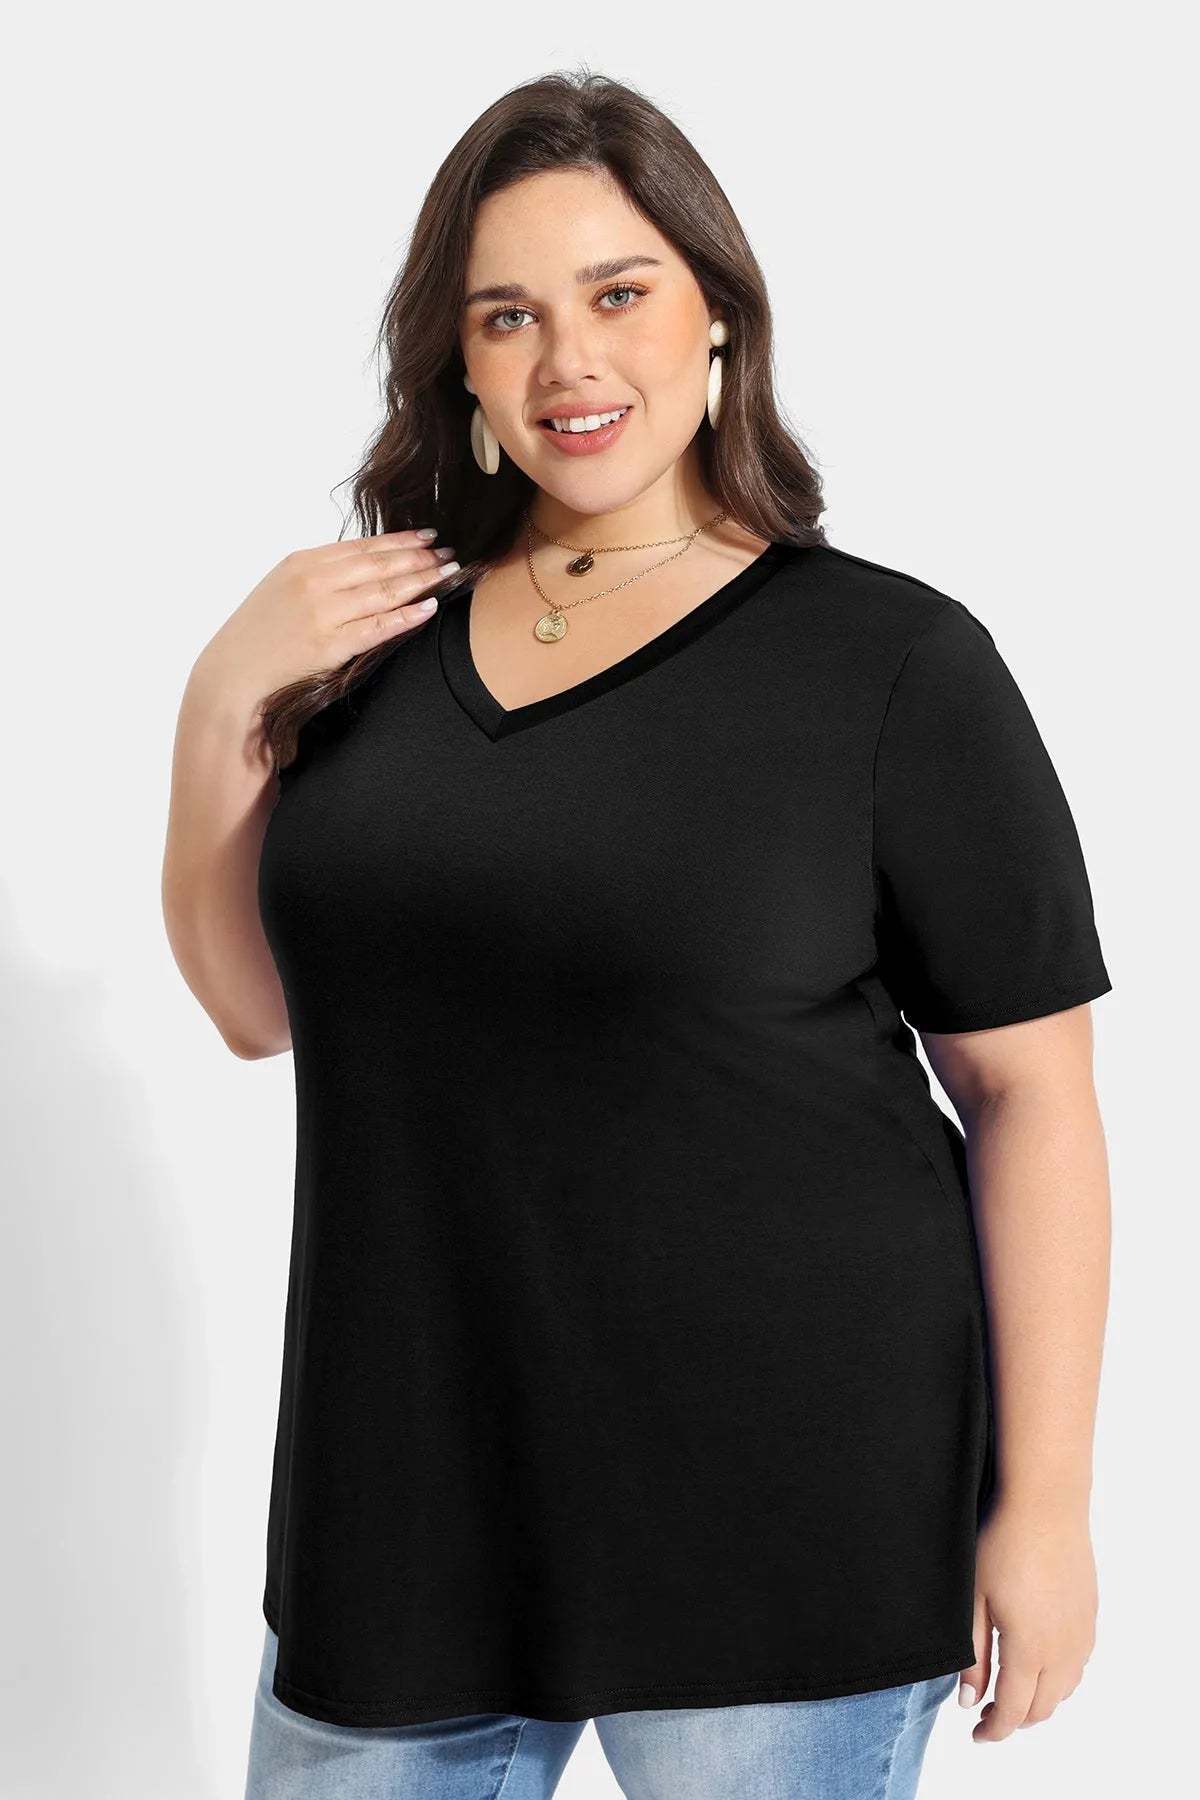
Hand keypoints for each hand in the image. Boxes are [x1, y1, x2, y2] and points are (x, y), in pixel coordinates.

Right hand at [191, 528, 459, 716]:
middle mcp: (315, 582)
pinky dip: (405, 616)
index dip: (400, 540)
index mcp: (303, 562)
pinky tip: (430, 607)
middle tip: (449, 552)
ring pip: (383, 592)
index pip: (362, 547)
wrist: (234, 670)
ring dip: (421, 580)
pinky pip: (377, 628)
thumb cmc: (260, 630)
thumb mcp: (284, 586)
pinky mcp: (330, 646)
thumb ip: (321, 572)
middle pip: (379, 565)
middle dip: (418, 557)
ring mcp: (323, 614)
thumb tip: (364, 562)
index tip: (428, 535)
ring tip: (449, 573)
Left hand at [959, 1495, 1096, 1741]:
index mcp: (1029, 1650)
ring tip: (1011, 1693)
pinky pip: (1078, 1665)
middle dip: (1015, 1719)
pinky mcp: (1090, 1616)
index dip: (993, 1730)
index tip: (976, 1734)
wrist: (1045, 1504)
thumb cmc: (1002, 1545)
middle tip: (988, 1715)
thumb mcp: (974, 1600)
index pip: (1013, 1710)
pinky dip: (1059, 1679)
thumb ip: (972, 1655)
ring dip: (1039, 1701)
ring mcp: (1080, 1634)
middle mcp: (1062, 1650)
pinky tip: (1040, 1664)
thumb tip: (969, 1701)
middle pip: (1041, 1707)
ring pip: (1064, 1690)